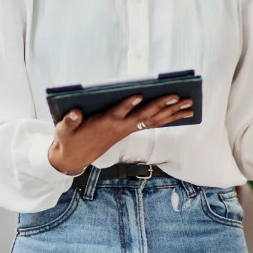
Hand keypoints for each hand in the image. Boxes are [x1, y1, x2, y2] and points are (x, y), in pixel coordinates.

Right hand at [47, 94, 193, 174]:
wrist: (74, 157)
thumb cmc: (70, 139)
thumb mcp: (63, 130)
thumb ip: (69, 121)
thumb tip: (74, 112)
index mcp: (104, 123)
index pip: (117, 113)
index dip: (127, 105)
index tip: (138, 95)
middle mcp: (120, 127)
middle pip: (143, 116)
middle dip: (161, 106)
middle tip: (178, 96)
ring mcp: (127, 129)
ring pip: (153, 120)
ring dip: (172, 113)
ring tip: (189, 104)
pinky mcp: (129, 130)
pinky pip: (152, 123)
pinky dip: (168, 117)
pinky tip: (180, 112)